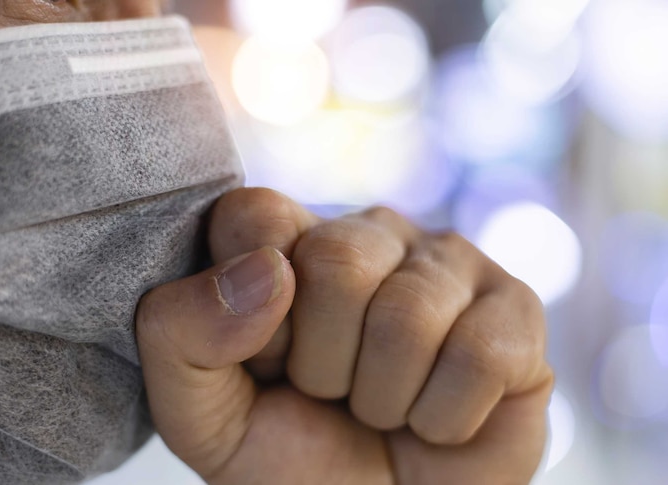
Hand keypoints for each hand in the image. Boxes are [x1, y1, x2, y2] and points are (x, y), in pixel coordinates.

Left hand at [135, 188, 552, 484]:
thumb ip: (183, 332)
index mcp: (288, 238)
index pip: (256, 218)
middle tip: (330, 391)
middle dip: (321, 364)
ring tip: (380, 407)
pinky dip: (445, 419)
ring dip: (382, 397)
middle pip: (337, 261)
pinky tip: (435, 419)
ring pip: (409, 314)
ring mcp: (446, 264)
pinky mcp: (515, 310)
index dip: (250, 314)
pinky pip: (483, 354)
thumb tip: (270, 271)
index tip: (265, 362)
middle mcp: (367, 233)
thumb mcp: (198, 409)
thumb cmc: (284, 455)